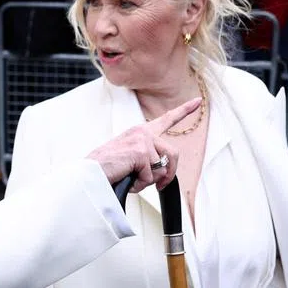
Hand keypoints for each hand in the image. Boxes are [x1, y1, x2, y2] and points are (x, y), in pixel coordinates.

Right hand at [85, 98, 201, 191]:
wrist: (90, 173)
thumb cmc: (107, 168)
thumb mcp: (131, 159)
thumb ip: (148, 160)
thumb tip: (163, 173)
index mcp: (141, 132)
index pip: (167, 119)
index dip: (184, 110)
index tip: (197, 101)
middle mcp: (143, 132)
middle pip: (173, 154)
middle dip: (168, 174)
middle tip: (158, 186)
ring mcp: (142, 140)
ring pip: (163, 167)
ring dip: (150, 180)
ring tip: (132, 178)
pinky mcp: (141, 152)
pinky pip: (152, 176)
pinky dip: (140, 184)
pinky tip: (127, 178)